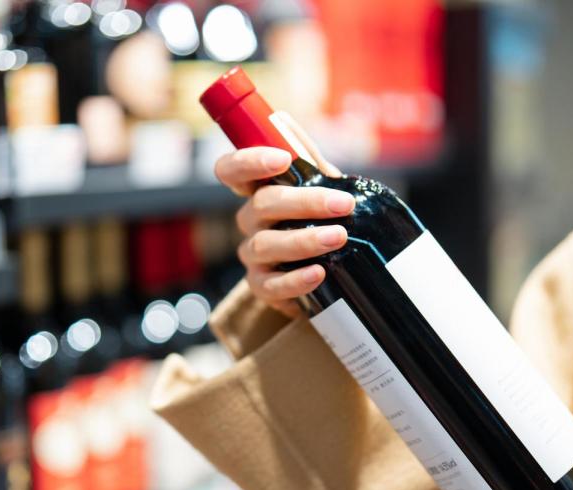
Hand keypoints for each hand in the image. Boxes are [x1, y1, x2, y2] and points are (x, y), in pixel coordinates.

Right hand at [214, 112, 351, 316]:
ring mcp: (253, 255)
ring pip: (266, 244)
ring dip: (304, 240)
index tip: (281, 160)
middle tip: (341, 204)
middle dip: (304, 202)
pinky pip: (271, 285)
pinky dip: (295, 280)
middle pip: (261, 205)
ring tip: (338, 237)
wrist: (329, 271)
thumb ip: (305, 157)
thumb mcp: (318, 185)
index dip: (248, 162)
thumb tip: (283, 120)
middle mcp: (249, 221)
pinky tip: (318, 274)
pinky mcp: (262, 287)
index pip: (231, 170)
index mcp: (257, 191)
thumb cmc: (318, 220)